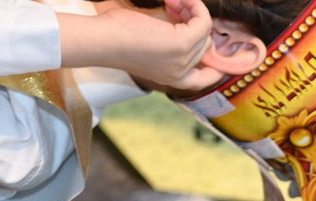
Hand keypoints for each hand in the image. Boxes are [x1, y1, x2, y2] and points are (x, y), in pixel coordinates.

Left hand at [58, 0, 228, 92]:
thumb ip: (168, 37)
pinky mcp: (183, 44)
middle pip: (204, 43)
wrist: (102, 40)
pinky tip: (179, 0)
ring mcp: (184, 60)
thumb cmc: (115, 36)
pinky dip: (195, 5)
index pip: (205, 79)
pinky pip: (203, 21)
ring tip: (172, 2)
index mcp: (172, 78)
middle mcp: (181, 74)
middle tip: (173, 6)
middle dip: (192, 21)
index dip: (214, 64)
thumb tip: (184, 17)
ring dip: (191, 10)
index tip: (207, 40)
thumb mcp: (148, 41)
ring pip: (204, 30)